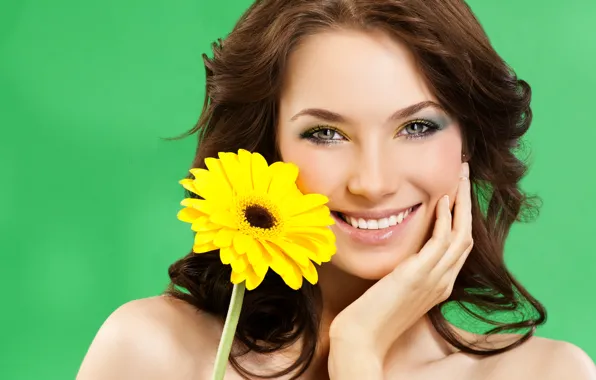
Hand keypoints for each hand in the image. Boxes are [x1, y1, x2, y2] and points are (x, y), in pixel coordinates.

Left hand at [329, 162, 472, 361]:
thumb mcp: (396, 289)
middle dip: (469, 203)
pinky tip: (442, 200)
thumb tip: (404, 254)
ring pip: (461, 234)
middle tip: (465, 174)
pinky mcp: (418, 276)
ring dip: (463, 202)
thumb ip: (407, 272)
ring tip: (461, 176)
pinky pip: (441, 242)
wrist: (361, 339)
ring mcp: (434, 280)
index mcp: (440, 285)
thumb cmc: (372, 316)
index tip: (457, 192)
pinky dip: (445, 219)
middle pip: (467, 235)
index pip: (460, 245)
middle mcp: (443, 281)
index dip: (462, 217)